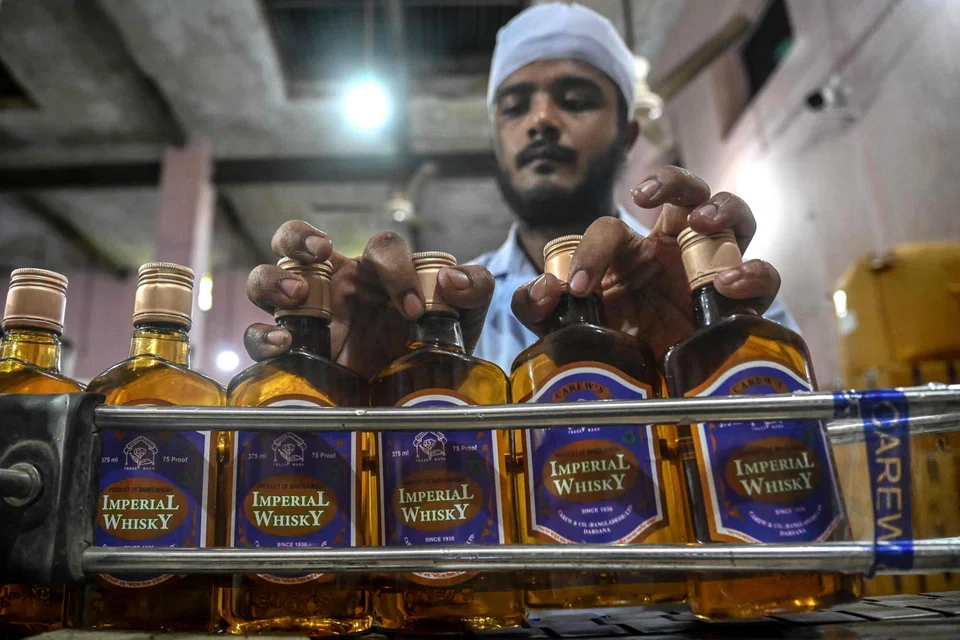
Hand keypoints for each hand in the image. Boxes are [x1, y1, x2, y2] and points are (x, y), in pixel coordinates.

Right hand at [243, 222, 494, 378]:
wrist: (413, 400)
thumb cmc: (434, 348)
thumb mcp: (465, 317)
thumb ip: (475, 289)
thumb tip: (453, 281)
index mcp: (376, 272)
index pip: (379, 246)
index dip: (395, 266)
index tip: (414, 307)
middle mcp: (334, 285)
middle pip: (293, 239)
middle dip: (297, 238)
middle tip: (318, 256)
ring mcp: (306, 316)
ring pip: (264, 280)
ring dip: (272, 280)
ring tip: (295, 296)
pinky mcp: (290, 354)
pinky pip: (257, 339)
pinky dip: (261, 337)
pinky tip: (282, 346)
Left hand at [511, 166, 781, 358]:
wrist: (644, 394)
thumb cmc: (609, 350)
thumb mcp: (565, 328)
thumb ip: (540, 308)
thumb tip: (541, 291)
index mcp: (632, 252)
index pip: (613, 229)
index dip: (591, 250)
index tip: (577, 288)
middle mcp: (675, 250)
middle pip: (686, 190)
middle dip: (671, 181)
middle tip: (646, 195)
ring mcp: (713, 268)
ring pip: (734, 215)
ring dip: (722, 207)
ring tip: (703, 220)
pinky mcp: (741, 302)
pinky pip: (764, 277)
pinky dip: (754, 274)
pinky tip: (730, 284)